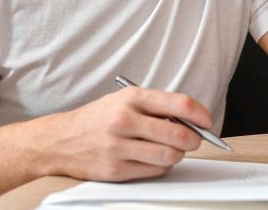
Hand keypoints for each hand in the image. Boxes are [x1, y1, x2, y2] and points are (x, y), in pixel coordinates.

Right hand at [44, 87, 209, 181]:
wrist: (60, 140)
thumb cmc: (99, 118)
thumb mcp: (125, 100)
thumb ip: (158, 107)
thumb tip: (192, 120)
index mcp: (131, 97)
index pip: (180, 104)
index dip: (200, 114)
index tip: (207, 121)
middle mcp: (125, 120)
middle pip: (179, 134)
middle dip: (194, 139)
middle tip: (193, 140)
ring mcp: (119, 146)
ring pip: (170, 156)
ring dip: (178, 155)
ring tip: (171, 149)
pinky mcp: (116, 169)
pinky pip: (155, 171)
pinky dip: (162, 166)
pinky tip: (153, 159)